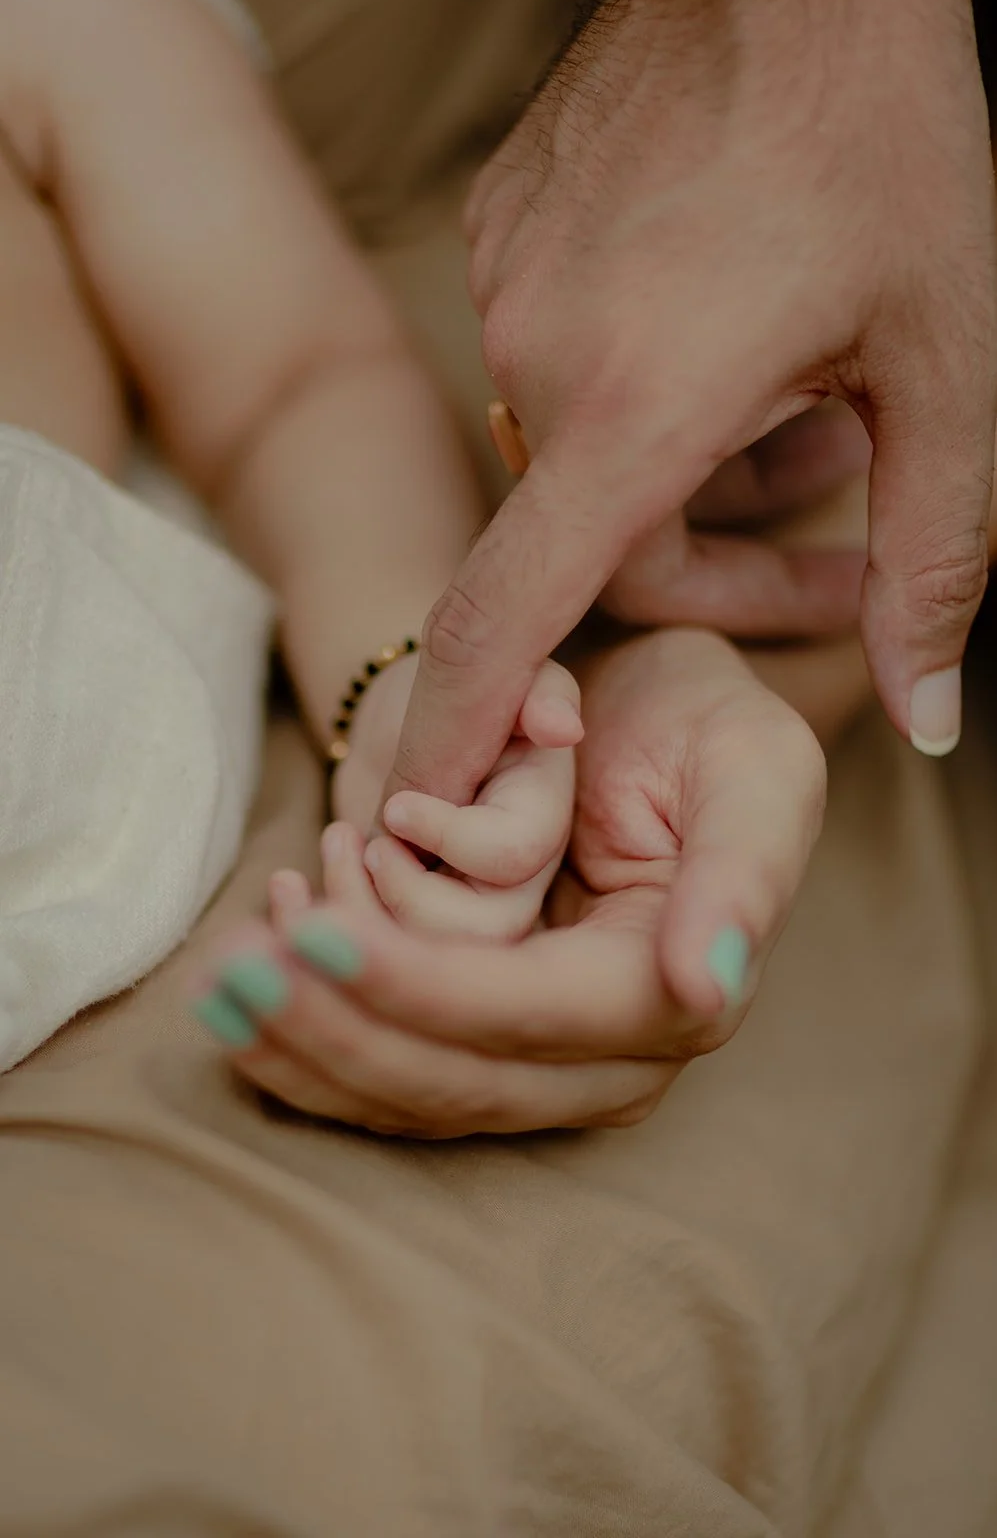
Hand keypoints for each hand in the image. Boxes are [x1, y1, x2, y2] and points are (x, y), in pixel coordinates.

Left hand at [192, 629, 824, 1135]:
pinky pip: (386, 1078)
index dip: (415, 987)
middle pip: (450, 1080)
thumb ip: (742, 875)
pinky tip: (251, 976)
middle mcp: (611, 1062)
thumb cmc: (704, 724)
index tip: (311, 936)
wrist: (649, 723)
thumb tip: (702, 991)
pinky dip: (308, 1040)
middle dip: (332, 1026)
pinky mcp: (487, 1055)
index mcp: (672, 998)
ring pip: (405, 1096)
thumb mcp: (753, 764)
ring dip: (303, 1042)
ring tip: (225, 965)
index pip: (525, 1016)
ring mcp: (545, 1071)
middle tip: (232, 966)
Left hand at [333, 652, 581, 939]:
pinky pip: (372, 966)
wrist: (402, 725)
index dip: (450, 837)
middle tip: (368, 843)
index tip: (398, 804)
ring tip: (337, 842)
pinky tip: (290, 885)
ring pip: (426, 960)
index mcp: (544, 813)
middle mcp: (523, 878)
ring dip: (358, 911)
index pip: (515, 854)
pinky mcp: (412, 934)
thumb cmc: (454, 689)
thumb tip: (559, 727)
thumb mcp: (495, 672)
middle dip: (408, 897)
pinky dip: (318, 928)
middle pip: (484, 935)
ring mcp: (468, 913)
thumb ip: (533, 694)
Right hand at [387, 0, 994, 809]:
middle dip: (726, 553)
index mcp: (637, 404)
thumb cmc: (883, 136)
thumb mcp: (945, 360)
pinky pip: (560, 363)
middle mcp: (543, 357)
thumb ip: (931, 555)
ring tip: (810, 387)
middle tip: (846, 489)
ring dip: (694, 460)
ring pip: (584, 451)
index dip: (462, 722)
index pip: (510, 610)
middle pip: (602, 540)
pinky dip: (644, 385)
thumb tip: (926, 711)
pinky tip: (731, 317)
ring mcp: (510, 287)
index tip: (428, 799)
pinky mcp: (504, 235)